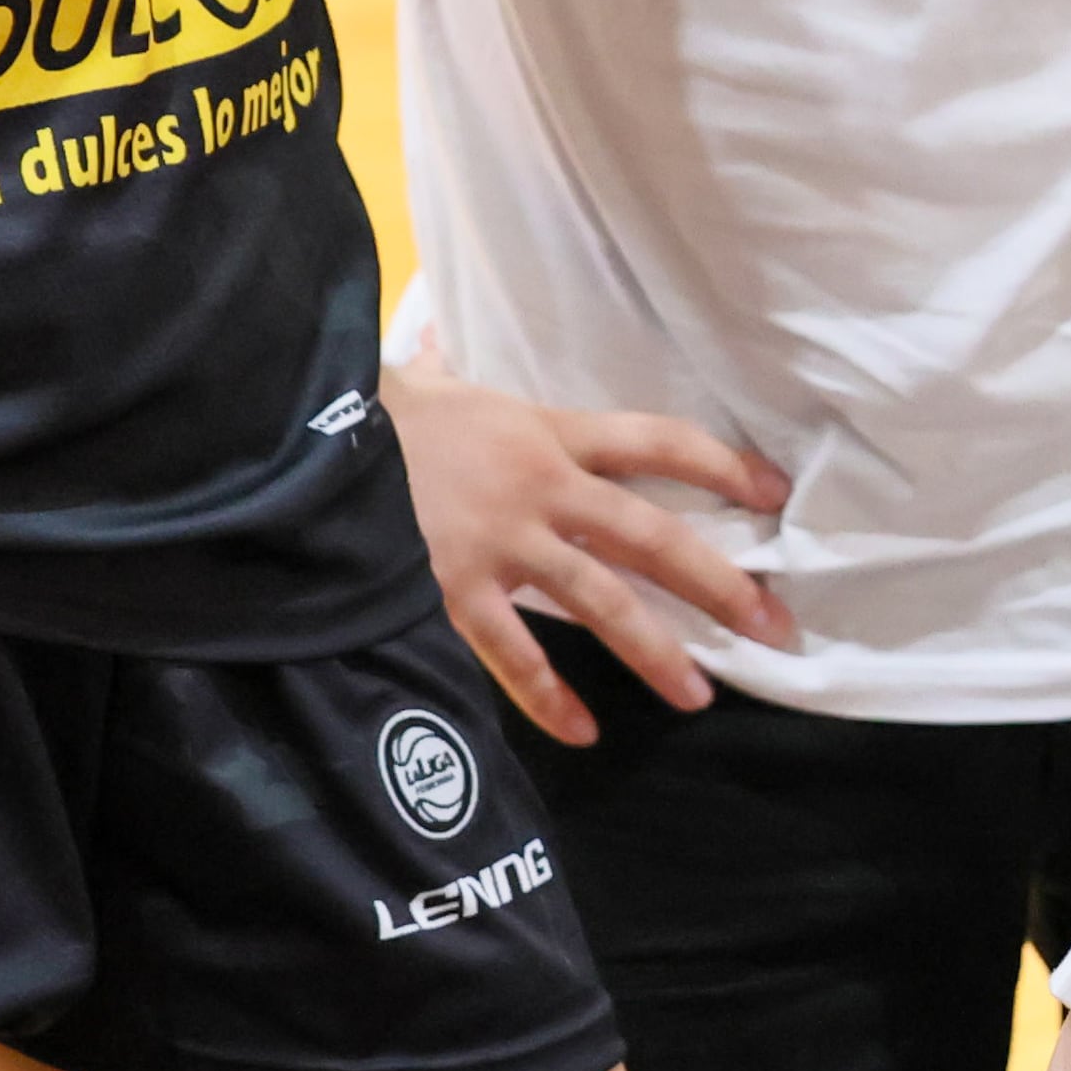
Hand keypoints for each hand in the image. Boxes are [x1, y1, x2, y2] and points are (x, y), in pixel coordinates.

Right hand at [381, 354, 797, 746]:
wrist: (294, 436)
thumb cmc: (363, 405)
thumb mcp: (420, 381)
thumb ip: (439, 368)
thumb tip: (428, 339)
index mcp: (545, 432)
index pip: (657, 442)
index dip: (722, 467)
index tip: (776, 495)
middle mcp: (539, 487)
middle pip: (653, 536)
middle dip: (720, 583)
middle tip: (776, 627)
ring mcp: (499, 541)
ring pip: (600, 601)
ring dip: (654, 651)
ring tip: (696, 696)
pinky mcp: (448, 585)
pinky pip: (510, 651)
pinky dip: (546, 696)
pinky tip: (582, 731)